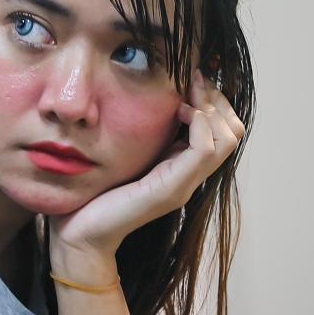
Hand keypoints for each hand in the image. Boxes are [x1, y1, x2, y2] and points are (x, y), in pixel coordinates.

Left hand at [50, 71, 244, 270]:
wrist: (81, 234)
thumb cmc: (95, 194)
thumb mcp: (125, 154)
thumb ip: (141, 135)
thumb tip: (148, 100)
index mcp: (181, 168)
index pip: (224, 130)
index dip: (215, 101)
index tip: (193, 79)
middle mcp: (189, 177)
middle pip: (233, 132)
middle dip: (217, 100)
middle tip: (194, 82)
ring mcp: (184, 185)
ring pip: (226, 138)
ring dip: (209, 108)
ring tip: (186, 97)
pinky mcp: (171, 189)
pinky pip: (204, 149)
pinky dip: (198, 123)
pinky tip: (179, 111)